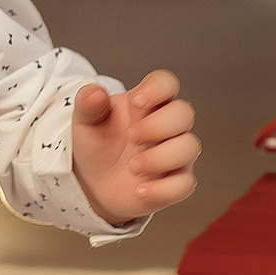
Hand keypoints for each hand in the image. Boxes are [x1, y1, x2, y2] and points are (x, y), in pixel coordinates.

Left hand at [70, 69, 197, 224]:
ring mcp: (174, 155)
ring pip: (189, 147)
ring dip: (161, 157)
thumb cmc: (98, 144)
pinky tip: (140, 190)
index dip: (158, 89)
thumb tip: (94, 92)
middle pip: (184, 113)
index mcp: (147, 103)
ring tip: (133, 166)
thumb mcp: (86, 122)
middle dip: (158, 125)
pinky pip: (185, 184)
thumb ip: (88, 104)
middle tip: (131, 137)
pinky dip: (163, 189)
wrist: (94, 183)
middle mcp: (166, 127)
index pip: (166, 83)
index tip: (136, 101)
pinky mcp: (174, 183)